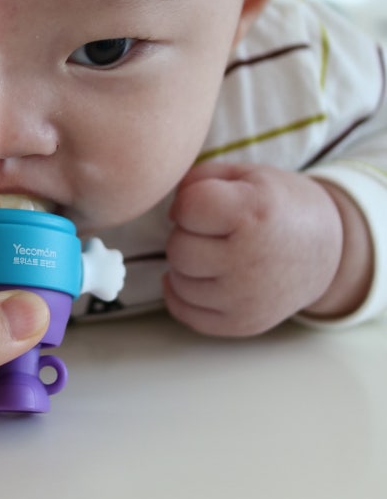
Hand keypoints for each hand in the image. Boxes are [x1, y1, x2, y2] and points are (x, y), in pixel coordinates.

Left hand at [163, 162, 363, 336]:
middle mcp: (250, 259)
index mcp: (254, 212)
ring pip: (178, 282)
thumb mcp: (248, 175)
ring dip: (185, 265)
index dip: (190, 202)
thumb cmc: (280, 207)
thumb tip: (170, 212)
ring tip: (209, 253)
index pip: (189, 207)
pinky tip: (197, 277)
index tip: (205, 204)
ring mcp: (246, 298)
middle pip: (178, 249)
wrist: (328, 252)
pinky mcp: (242, 324)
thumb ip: (200, 179)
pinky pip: (186, 313)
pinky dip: (182, 293)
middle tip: (209, 232)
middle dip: (186, 235)